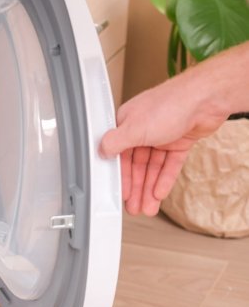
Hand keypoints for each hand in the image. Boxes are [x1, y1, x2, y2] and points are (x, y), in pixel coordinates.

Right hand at [99, 68, 227, 216]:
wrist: (205, 99)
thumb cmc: (170, 104)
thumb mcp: (134, 128)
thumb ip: (115, 142)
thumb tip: (100, 151)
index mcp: (127, 123)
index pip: (119, 155)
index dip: (120, 176)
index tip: (120, 192)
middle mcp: (142, 130)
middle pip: (136, 165)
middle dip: (136, 187)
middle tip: (134, 206)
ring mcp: (162, 136)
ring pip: (153, 168)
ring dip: (149, 188)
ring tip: (147, 206)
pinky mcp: (179, 141)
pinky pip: (169, 165)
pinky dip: (164, 179)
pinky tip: (160, 192)